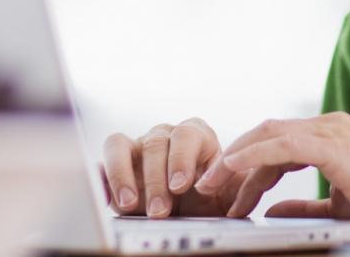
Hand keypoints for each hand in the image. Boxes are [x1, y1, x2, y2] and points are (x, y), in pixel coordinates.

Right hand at [101, 118, 247, 217]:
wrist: (192, 213)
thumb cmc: (211, 197)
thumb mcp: (230, 190)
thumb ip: (238, 180)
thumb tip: (248, 174)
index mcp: (195, 135)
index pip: (187, 135)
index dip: (182, 159)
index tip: (181, 186)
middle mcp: (163, 136)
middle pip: (154, 144)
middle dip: (156, 180)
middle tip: (160, 210)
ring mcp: (136, 148)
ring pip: (119, 145)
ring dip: (123, 175)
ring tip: (129, 204)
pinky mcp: (116, 165)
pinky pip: (101, 163)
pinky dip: (102, 177)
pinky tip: (105, 197)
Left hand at [193, 112, 349, 218]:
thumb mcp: (338, 207)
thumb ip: (305, 205)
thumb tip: (273, 210)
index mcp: (332, 135)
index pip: (278, 143)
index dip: (249, 167)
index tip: (229, 194)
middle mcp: (330, 125)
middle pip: (267, 134)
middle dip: (234, 160)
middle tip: (207, 186)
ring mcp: (331, 130)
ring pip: (268, 136)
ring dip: (235, 160)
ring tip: (210, 183)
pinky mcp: (332, 143)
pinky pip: (281, 145)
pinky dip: (252, 154)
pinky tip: (231, 167)